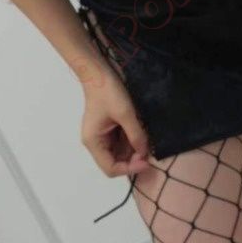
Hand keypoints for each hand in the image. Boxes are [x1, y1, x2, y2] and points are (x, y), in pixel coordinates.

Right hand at [74, 54, 151, 177]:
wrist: (100, 74)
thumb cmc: (108, 92)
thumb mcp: (125, 114)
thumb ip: (136, 135)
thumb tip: (145, 153)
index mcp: (93, 142)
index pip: (111, 168)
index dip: (129, 169)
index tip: (146, 162)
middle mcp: (96, 143)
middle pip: (116, 163)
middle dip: (133, 160)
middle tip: (148, 150)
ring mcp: (102, 137)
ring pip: (120, 154)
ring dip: (134, 150)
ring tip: (144, 139)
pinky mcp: (109, 131)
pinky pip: (121, 143)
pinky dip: (132, 142)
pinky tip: (140, 134)